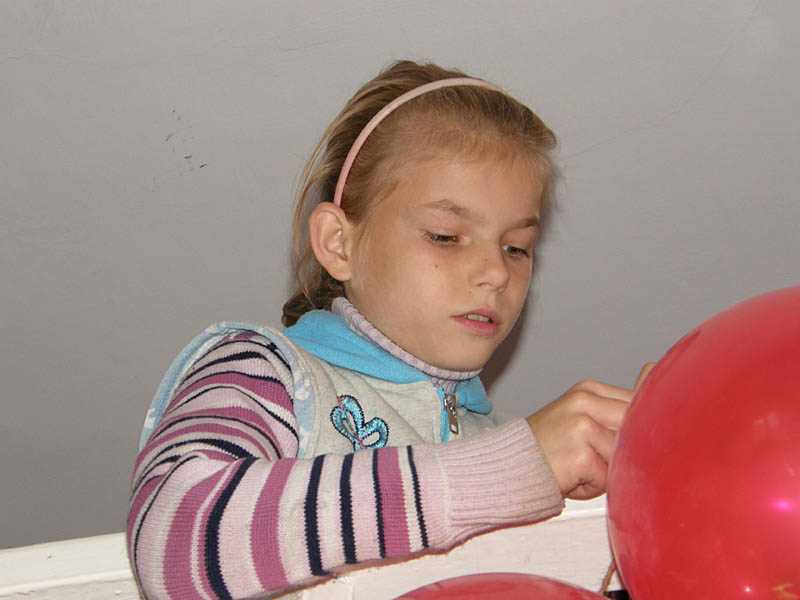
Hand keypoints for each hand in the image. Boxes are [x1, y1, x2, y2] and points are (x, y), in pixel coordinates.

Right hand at [526, 363, 654, 499]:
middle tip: (592, 456)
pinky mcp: (581, 455)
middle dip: (621, 450)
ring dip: (606, 471)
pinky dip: (592, 487)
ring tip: (578, 467)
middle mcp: (585, 403)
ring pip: (622, 456)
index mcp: (588, 390)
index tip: (607, 443)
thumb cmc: (548, 445)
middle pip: (634, 430)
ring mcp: (582, 427)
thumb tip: (653, 369)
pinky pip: (608, 479)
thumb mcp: (582, 416)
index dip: (631, 431)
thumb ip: (619, 402)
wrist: (508, 465)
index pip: (636, 406)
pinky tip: (570, 477)